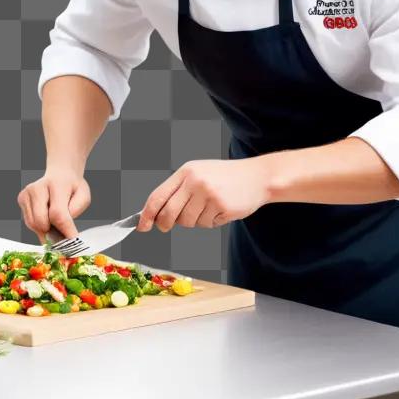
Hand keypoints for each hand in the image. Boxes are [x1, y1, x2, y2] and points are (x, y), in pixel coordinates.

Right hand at [17, 167, 90, 244]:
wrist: (60, 175)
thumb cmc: (72, 188)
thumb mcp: (83, 197)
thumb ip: (75, 211)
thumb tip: (65, 231)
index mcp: (56, 184)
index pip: (57, 213)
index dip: (65, 230)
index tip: (72, 240)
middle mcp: (37, 187)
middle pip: (40, 221)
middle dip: (53, 232)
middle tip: (63, 235)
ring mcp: (27, 193)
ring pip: (33, 224)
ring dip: (45, 230)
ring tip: (55, 223)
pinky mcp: (21, 198)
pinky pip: (29, 222)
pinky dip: (39, 226)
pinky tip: (47, 218)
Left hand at [138, 158, 271, 232]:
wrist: (257, 177)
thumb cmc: (225, 177)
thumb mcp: (198, 174)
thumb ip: (179, 190)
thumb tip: (156, 212)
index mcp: (186, 172)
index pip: (158, 196)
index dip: (146, 214)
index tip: (141, 226)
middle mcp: (195, 181)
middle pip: (169, 213)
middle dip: (165, 224)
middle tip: (166, 226)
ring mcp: (208, 194)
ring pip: (189, 222)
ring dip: (195, 221)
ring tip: (208, 208)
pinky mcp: (222, 207)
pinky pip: (207, 224)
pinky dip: (212, 222)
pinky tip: (221, 209)